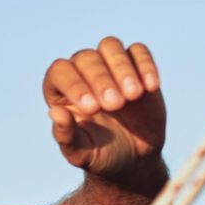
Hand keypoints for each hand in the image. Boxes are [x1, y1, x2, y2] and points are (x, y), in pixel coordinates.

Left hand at [44, 37, 166, 184]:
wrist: (133, 158)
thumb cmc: (100, 155)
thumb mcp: (81, 153)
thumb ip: (66, 136)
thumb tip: (54, 113)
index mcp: (61, 92)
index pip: (59, 72)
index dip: (74, 85)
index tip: (92, 108)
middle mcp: (82, 73)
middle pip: (86, 58)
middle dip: (100, 79)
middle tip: (115, 105)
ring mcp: (109, 67)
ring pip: (110, 46)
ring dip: (121, 67)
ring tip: (133, 95)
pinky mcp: (137, 67)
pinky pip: (139, 51)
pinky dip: (145, 65)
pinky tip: (150, 88)